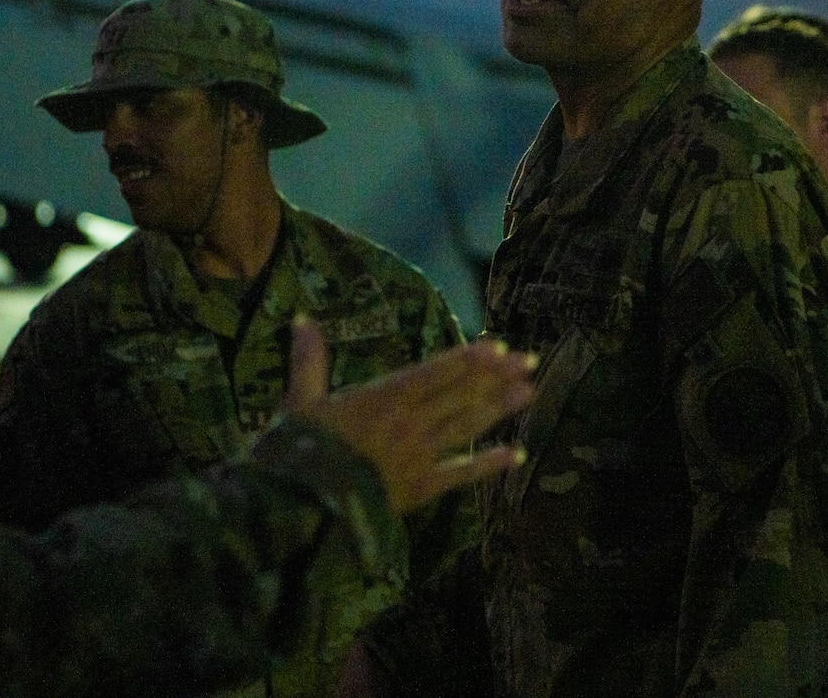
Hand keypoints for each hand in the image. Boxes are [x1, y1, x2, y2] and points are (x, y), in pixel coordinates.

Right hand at [284, 317, 533, 514]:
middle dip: (496, 377)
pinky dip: (489, 464)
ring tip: (529, 392)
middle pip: (460, 395)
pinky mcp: (421, 489)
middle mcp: (409, 423)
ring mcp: (419, 456)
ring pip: (467, 427)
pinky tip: (517, 454)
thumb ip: (308, 360)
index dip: (468, 358)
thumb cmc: (298, 453)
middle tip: (528, 361)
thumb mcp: (299, 402)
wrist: (303, 507)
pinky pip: (461, 474)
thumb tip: (300, 319)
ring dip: (499, 409)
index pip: (435, 372)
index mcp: (382, 398)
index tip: (498, 346)